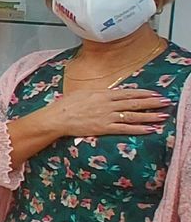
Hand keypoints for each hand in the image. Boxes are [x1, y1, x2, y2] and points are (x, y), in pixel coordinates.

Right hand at [40, 88, 170, 138]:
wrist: (56, 118)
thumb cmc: (66, 105)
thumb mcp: (83, 93)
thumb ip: (99, 93)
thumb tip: (110, 93)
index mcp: (102, 93)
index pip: (128, 93)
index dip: (143, 93)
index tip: (154, 93)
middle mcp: (107, 104)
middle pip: (134, 103)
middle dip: (152, 102)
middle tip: (165, 102)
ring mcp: (107, 116)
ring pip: (133, 115)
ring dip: (149, 115)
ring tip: (162, 115)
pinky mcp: (104, 128)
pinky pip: (125, 128)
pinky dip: (139, 129)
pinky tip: (149, 129)